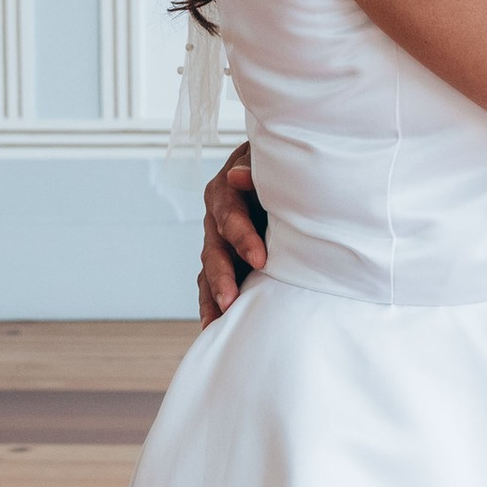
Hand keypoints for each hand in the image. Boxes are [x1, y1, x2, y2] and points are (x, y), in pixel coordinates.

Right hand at [199, 147, 267, 323]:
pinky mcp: (224, 261)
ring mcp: (217, 243)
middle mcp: (215, 220)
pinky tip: (213, 327)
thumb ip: (253, 168)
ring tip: (216, 322)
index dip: (242, 237)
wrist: (277, 172)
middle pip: (214, 250)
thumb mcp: (264, 160)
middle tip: (230, 300)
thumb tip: (237, 178)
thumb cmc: (274, 164)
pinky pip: (211, 284)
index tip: (259, 259)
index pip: (229, 216)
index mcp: (224, 192)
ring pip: (209, 271)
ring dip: (213, 296)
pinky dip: (212, 304)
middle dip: (221, 276)